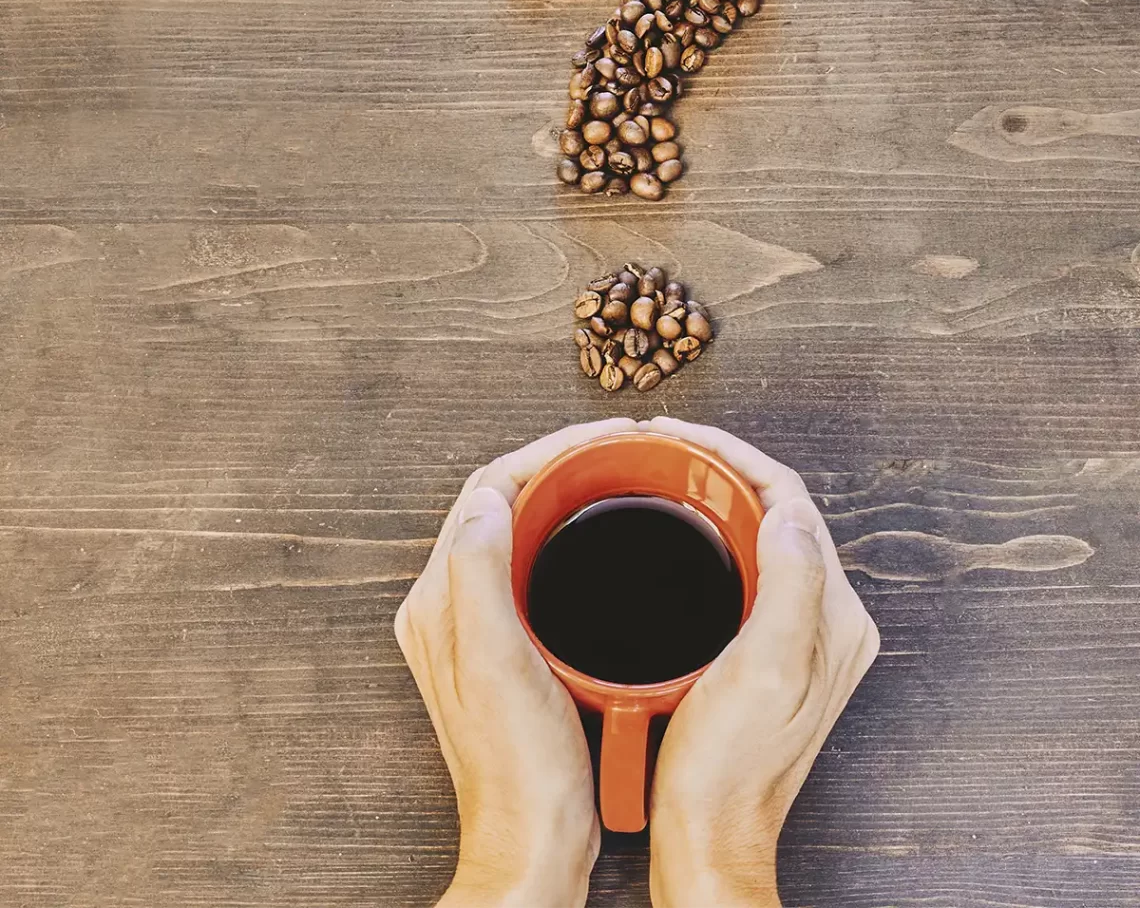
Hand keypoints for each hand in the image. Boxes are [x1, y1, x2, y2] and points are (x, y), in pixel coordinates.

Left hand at [395, 418, 636, 907]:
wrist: (532, 835)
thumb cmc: (519, 766)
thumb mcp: (497, 664)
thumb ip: (478, 576)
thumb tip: (483, 499)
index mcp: (441, 600)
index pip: (487, 491)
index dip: (548, 452)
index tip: (603, 435)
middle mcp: (450, 604)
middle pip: (499, 501)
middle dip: (557, 460)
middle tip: (615, 443)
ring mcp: (477, 622)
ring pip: (516, 526)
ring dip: (560, 490)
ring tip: (611, 470)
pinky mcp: (507, 640)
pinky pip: (531, 560)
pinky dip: (565, 532)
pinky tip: (600, 534)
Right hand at [646, 418, 879, 907]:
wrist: (711, 833)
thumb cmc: (730, 768)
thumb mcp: (766, 672)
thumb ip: (792, 586)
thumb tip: (789, 511)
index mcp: (833, 615)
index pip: (791, 502)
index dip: (732, 455)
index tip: (679, 436)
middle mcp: (825, 618)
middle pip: (779, 510)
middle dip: (723, 465)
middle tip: (666, 446)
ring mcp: (797, 633)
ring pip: (762, 534)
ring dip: (718, 494)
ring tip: (667, 472)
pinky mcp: (768, 647)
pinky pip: (747, 565)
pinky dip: (711, 534)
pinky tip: (676, 533)